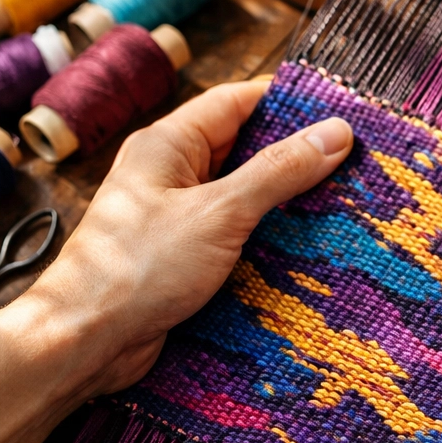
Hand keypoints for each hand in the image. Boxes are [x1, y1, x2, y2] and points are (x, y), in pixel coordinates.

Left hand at [0, 78, 351, 442]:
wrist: (87, 341)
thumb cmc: (141, 267)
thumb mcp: (220, 212)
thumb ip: (278, 172)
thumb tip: (336, 133)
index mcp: (170, 144)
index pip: (238, 102)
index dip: (289, 104)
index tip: (341, 114)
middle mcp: (172, 173)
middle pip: (245, 149)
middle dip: (295, 156)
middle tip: (354, 164)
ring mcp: (178, 216)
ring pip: (244, 195)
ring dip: (285, 201)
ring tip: (343, 204)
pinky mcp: (185, 256)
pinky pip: (236, 233)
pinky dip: (267, 237)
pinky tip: (306, 247)